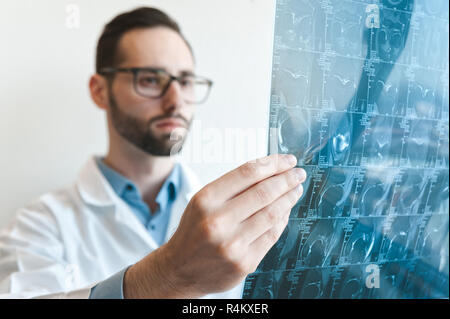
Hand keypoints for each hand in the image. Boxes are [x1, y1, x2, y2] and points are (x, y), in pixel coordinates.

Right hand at [123, 154, 305, 297]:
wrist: (179, 269)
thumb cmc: (195, 229)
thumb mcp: (203, 201)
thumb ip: (233, 187)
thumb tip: (271, 172)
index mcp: (206, 200)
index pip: (248, 173)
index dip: (273, 163)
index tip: (287, 160)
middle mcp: (218, 221)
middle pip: (264, 192)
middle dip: (287, 179)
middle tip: (298, 173)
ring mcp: (232, 244)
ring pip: (272, 214)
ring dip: (289, 199)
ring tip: (296, 189)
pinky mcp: (244, 262)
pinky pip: (272, 235)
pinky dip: (282, 220)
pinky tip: (285, 211)